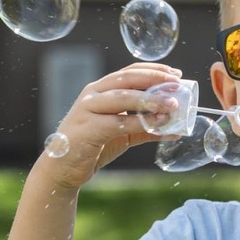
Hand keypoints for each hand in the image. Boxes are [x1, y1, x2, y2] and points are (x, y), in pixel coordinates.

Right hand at [42, 63, 182, 189]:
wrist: (63, 169)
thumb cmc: (92, 146)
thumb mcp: (123, 134)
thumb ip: (146, 128)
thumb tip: (176, 129)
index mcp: (100, 89)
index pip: (129, 72)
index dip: (154, 70)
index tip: (176, 74)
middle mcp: (93, 94)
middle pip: (127, 79)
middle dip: (155, 79)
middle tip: (177, 84)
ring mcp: (88, 110)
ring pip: (123, 97)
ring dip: (151, 99)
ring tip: (172, 104)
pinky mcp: (87, 129)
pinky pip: (118, 122)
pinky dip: (141, 122)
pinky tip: (158, 124)